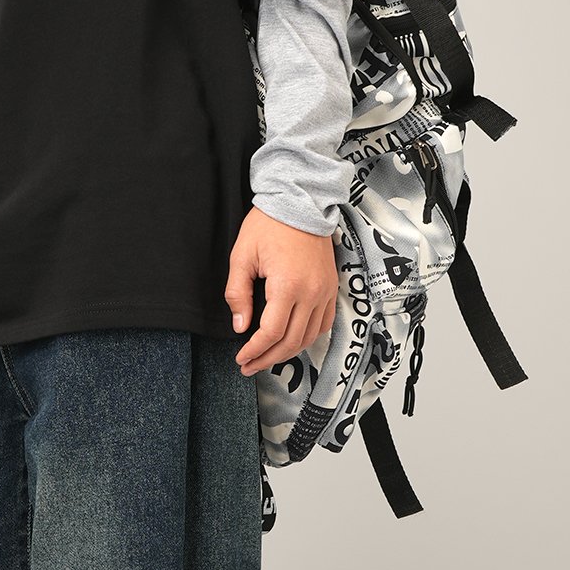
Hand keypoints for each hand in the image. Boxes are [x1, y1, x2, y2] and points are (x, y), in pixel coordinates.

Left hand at [226, 206, 338, 375]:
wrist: (300, 202)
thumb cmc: (269, 225)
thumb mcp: (242, 256)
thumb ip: (238, 294)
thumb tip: (240, 326)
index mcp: (287, 286)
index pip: (271, 333)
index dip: (255, 351)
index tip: (241, 358)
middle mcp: (311, 293)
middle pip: (292, 342)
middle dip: (268, 359)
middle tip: (249, 366)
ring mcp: (325, 292)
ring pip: (310, 337)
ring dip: (288, 353)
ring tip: (267, 358)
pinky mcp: (332, 288)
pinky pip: (324, 323)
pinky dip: (307, 337)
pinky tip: (291, 340)